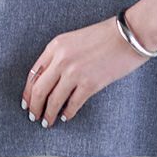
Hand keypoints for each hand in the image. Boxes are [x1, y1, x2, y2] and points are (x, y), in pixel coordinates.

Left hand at [21, 15, 152, 127]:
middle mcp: (61, 59)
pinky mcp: (90, 84)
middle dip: (34, 107)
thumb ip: (60, 56)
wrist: (129, 34)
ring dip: (48, 114)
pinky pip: (72, 105)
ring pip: (53, 101)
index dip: (28, 91)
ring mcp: (75, 73)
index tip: (27, 101)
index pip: (33, 73)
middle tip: (34, 116)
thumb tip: (50, 80)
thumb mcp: (75, 39)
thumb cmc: (106, 35)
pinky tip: (66, 116)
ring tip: (47, 121)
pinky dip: (67, 113)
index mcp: (56, 45)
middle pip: (39, 90)